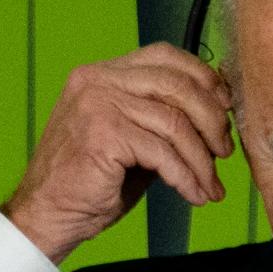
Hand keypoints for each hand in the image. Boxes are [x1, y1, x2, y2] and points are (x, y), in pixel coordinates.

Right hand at [3, 43, 235, 263]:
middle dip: (211, 119)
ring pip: (175, 123)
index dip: (202, 77)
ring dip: (201, 159)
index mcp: (102, 74)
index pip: (164, 56)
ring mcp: (98, 104)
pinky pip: (162, 153)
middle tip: (224, 150)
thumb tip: (214, 111)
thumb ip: (161, 117)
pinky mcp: (103, 134)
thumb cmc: (88, 181)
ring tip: (210, 183)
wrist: (48, 215)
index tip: (224, 105)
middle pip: (176, 84)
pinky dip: (185, 177)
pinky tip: (192, 193)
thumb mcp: (129, 137)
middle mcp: (97, 81)